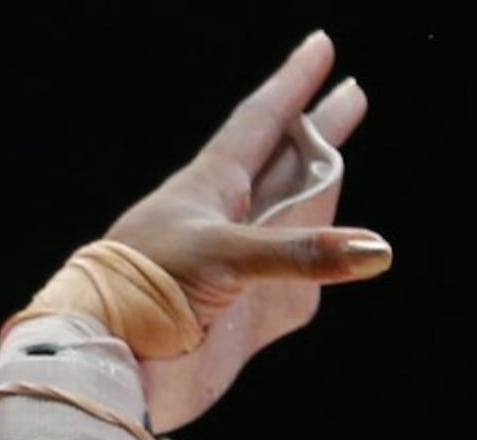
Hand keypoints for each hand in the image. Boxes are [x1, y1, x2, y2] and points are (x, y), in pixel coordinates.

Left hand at [96, 31, 388, 430]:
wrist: (101, 358)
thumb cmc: (145, 289)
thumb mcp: (225, 258)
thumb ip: (299, 254)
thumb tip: (375, 250)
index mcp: (208, 185)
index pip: (260, 119)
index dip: (292, 83)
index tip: (319, 45)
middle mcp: (219, 217)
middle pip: (279, 161)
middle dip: (316, 130)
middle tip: (352, 93)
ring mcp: (224, 265)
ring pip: (280, 217)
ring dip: (311, 192)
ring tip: (334, 165)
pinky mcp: (228, 313)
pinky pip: (280, 285)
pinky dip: (304, 271)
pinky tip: (320, 264)